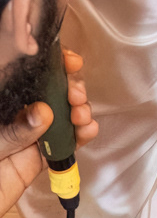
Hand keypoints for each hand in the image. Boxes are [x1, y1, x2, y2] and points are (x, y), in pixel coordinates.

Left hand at [0, 48, 97, 217]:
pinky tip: (88, 130)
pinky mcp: (43, 155)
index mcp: (5, 100)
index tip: (70, 62)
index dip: (53, 62)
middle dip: (72, 86)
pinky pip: (68, 141)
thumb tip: (43, 112)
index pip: (30, 71)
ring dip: (80, 109)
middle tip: (76, 97)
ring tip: (81, 117)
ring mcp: (34, 133)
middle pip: (54, 88)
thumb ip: (14, 130)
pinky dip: (83, 133)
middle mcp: (20, 112)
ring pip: (65, 111)